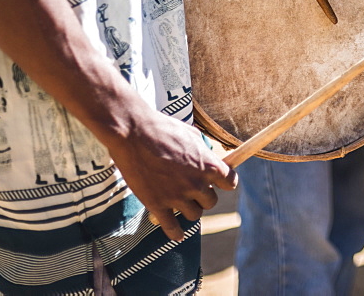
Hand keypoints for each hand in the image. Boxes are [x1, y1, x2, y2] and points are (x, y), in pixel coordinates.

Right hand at [107, 109, 237, 241]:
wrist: (133, 134)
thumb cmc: (163, 129)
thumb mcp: (192, 136)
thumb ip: (203, 152)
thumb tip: (209, 159)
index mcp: (208, 165)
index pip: (230, 183)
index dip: (225, 182)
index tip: (220, 182)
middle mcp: (196, 184)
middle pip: (211, 202)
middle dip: (204, 195)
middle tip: (192, 189)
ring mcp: (177, 196)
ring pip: (194, 215)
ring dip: (190, 209)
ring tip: (181, 203)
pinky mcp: (157, 205)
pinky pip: (172, 228)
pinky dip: (176, 233)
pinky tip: (178, 235)